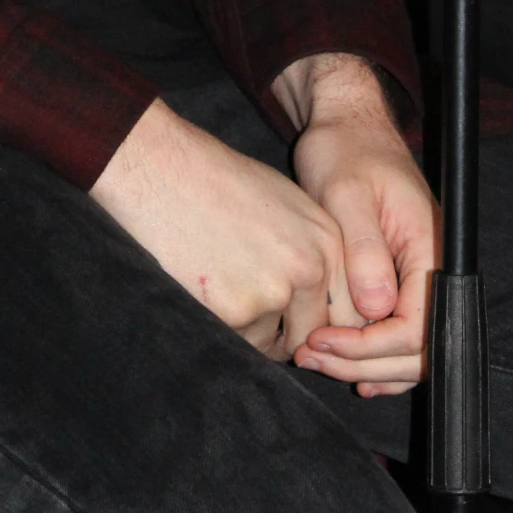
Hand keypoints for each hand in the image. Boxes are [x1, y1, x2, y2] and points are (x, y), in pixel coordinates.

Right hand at [90, 98, 365, 359]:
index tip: (299, 322)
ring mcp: (275, 291)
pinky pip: (240, 340)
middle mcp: (311, 268)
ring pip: (277, 342)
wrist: (164, 170)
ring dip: (256, 330)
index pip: (349, 310)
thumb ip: (313, 252)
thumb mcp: (287, 206)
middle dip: (292, 335)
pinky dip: (225, 326)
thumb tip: (323, 305)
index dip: (322, 321)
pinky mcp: (237, 311)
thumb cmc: (218, 183)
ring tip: (226, 286)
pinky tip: (207, 287)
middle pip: (318, 334)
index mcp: (329, 240)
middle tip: (261, 319)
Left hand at [272, 54, 439, 396]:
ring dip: (364, 364)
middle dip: (364, 363)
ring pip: (407, 349)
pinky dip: (372, 354)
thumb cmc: (345, 150)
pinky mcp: (398, 278)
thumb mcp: (346, 194)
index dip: (371, 347)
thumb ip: (364, 249)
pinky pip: (397, 331)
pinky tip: (342, 360)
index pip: (418, 326)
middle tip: (310, 357)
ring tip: (315, 359)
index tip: (323, 342)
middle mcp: (431, 269)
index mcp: (430, 248)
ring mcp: (416, 277)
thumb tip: (375, 310)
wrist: (347, 125)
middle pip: (416, 348)